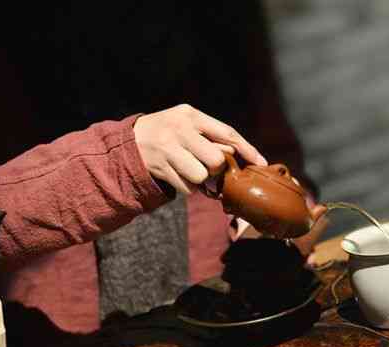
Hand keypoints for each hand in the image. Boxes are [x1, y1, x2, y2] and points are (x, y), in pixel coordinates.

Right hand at [134, 104, 266, 193]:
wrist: (127, 142)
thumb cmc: (167, 132)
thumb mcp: (186, 123)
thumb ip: (211, 135)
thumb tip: (237, 154)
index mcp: (190, 115)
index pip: (226, 132)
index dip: (247, 149)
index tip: (261, 162)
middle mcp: (179, 130)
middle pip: (216, 160)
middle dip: (215, 168)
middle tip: (207, 165)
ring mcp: (167, 150)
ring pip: (201, 176)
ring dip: (200, 179)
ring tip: (188, 168)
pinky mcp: (160, 168)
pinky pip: (187, 188)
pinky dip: (187, 187)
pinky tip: (177, 175)